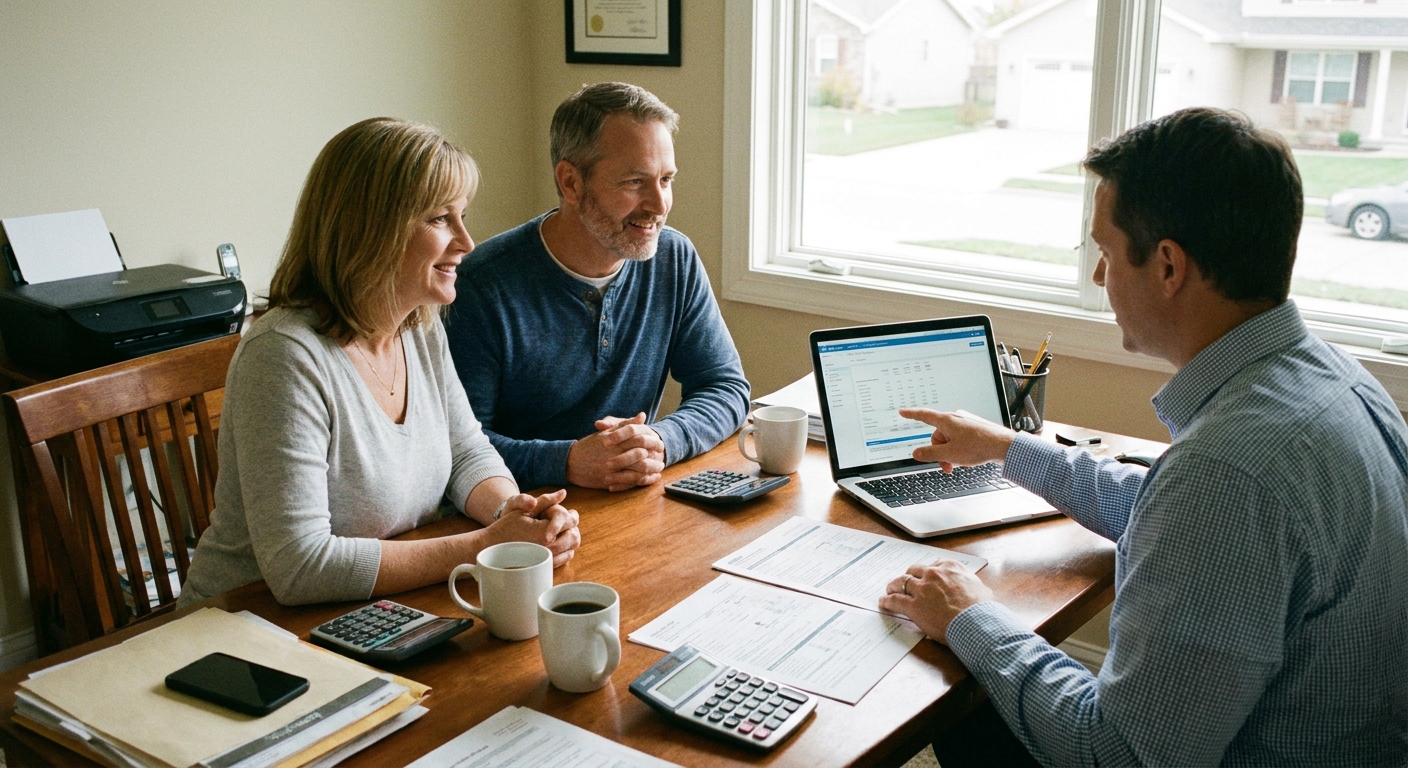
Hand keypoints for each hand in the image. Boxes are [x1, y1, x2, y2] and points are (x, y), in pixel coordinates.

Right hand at [484, 489, 581, 566]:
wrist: (493, 547)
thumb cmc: (506, 527)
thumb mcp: (524, 510)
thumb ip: (545, 501)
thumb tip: (563, 493)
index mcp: (544, 532)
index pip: (570, 521)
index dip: (572, 515)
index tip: (571, 512)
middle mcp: (548, 548)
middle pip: (574, 536)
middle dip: (573, 527)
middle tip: (568, 521)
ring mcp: (547, 559)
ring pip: (572, 548)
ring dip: (570, 538)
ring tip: (562, 530)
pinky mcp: (545, 566)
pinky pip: (565, 558)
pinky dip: (565, 549)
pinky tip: (557, 542)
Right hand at [567, 412, 665, 490]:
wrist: (569, 463)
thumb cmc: (589, 446)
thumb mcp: (606, 433)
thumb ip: (625, 424)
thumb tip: (642, 416)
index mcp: (613, 440)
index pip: (638, 439)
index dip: (652, 441)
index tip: (660, 444)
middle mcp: (613, 454)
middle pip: (640, 455)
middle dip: (654, 457)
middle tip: (662, 457)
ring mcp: (611, 469)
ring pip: (637, 471)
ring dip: (651, 470)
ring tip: (659, 469)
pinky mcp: (609, 481)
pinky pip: (630, 482)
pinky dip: (642, 481)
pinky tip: (650, 479)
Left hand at [878, 561, 994, 644]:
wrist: (976, 622)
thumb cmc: (983, 609)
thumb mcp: (982, 590)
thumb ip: (973, 586)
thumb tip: (979, 591)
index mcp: (950, 568)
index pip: (934, 565)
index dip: (927, 572)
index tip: (925, 576)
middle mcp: (933, 575)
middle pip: (914, 570)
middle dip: (909, 576)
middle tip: (906, 582)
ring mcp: (922, 589)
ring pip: (901, 582)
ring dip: (894, 585)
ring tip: (890, 589)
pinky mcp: (913, 606)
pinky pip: (895, 601)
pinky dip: (887, 601)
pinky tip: (883, 602)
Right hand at [898, 408, 1015, 471]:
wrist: (1004, 446)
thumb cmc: (979, 446)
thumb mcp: (949, 454)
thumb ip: (930, 454)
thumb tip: (916, 453)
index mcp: (947, 421)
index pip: (924, 416)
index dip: (911, 415)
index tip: (902, 412)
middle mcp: (955, 418)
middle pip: (937, 436)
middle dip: (940, 452)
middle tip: (948, 465)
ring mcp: (965, 423)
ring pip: (949, 439)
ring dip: (951, 453)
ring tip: (961, 462)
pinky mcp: (974, 428)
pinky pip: (960, 439)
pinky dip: (960, 449)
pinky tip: (969, 457)